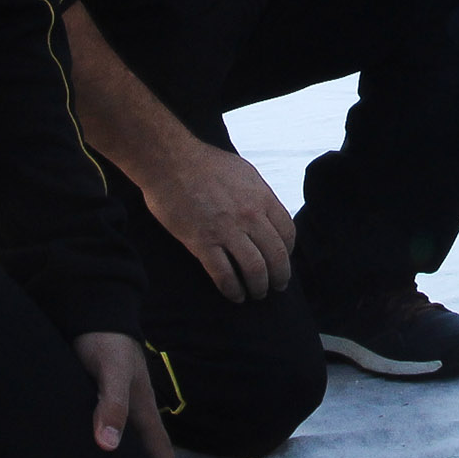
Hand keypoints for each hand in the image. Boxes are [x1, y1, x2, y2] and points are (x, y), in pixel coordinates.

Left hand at [73, 331, 178, 457]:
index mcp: (144, 413)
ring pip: (132, 451)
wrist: (94, 312)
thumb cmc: (104, 342)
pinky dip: (114, 457)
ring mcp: (122, 409)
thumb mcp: (110, 372)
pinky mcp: (102, 403)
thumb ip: (110, 405)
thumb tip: (108, 446)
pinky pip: (113, 438)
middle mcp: (136, 416)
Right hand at [140, 138, 294, 301]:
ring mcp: (227, 230)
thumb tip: (267, 214)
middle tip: (276, 286)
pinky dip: (232, 290)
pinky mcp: (202, 242)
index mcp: (262, 198)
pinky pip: (224, 275)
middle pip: (276, 256)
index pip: (288, 233)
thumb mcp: (244, 173)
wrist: (170, 161)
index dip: (288, 252)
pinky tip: (234, 295)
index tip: (282, 260)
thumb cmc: (204, 164)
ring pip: (254, 270)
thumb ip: (258, 195)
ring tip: (256, 294)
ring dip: (258, 287)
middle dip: (279, 276)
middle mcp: (250, 216)